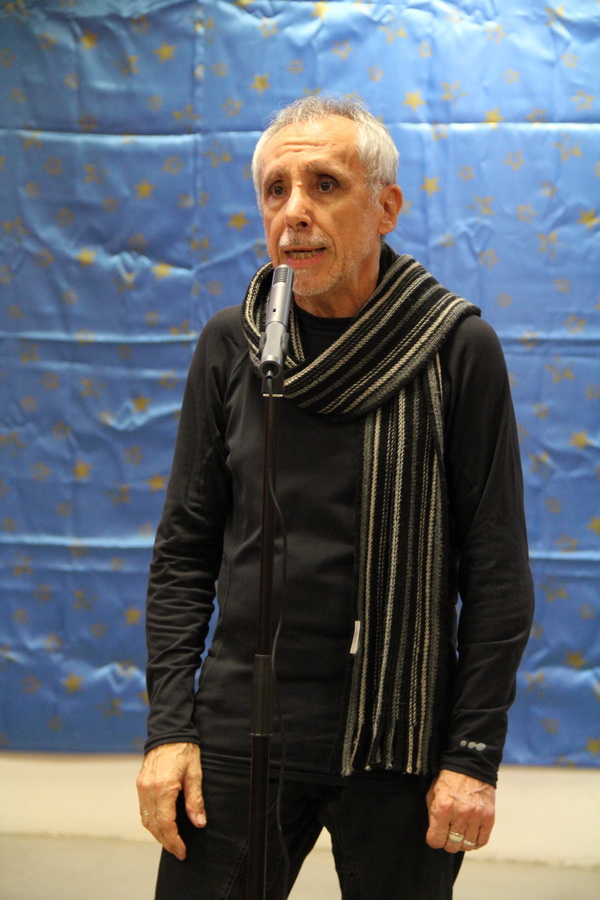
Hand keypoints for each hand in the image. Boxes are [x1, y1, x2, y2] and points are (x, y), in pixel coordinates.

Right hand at [136, 742, 205, 859]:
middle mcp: (148, 790)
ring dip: (157, 833)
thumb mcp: (195, 774)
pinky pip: (143, 809)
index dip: (174, 840)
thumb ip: (195, 800)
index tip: (182, 851)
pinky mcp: (140, 784)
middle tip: (178, 851)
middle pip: (153, 825)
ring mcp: (142, 787)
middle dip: (166, 841)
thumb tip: (199, 823)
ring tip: (171, 842)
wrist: (169, 732)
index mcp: (163, 788)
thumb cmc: (184, 750)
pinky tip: (161, 825)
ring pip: (146, 819)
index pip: (166, 823)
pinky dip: (151, 821)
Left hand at [425, 769, 494, 853]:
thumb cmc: (448, 780)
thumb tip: (435, 834)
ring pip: (467, 845)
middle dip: (447, 842)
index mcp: (443, 807)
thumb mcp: (433, 793)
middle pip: (452, 845)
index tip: (435, 836)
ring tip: (460, 833)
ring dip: (462, 842)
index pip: (436, 840)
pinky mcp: (489, 817)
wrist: (470, 765)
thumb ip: (432, 815)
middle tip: (448, 834)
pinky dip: (475, 842)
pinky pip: (482, 841)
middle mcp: (460, 813)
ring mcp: (476, 816)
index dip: (434, 840)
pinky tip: (471, 835)